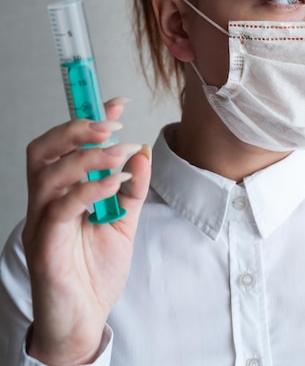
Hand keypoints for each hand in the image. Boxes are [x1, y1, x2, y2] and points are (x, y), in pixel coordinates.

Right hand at [22, 97, 151, 365]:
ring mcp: (41, 223)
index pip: (64, 146)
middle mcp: (45, 203)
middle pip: (43, 151)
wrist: (84, 322)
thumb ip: (133, 189)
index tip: (118, 104)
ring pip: (49, 174)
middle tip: (110, 124)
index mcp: (60, 193)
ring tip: (119, 153)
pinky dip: (89, 189)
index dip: (87, 119)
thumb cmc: (94, 273)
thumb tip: (142, 152)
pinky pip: (61, 208)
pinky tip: (114, 183)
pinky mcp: (45, 246)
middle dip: (76, 129)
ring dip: (87, 157)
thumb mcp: (123, 223)